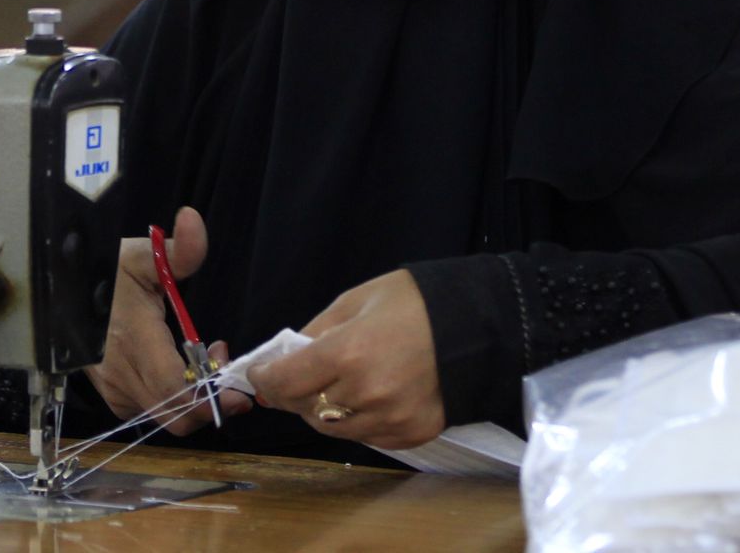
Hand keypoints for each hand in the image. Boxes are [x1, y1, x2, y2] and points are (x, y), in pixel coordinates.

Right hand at [84, 206, 252, 434]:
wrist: (58, 288)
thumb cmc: (103, 271)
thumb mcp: (143, 255)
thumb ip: (178, 248)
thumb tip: (193, 219)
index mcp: (134, 340)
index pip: (175, 390)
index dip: (211, 399)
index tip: (238, 391)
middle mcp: (121, 373)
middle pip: (176, 415)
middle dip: (210, 401)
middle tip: (222, 367)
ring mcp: (112, 387)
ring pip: (163, 416)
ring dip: (191, 401)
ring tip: (202, 364)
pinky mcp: (109, 393)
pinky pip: (146, 410)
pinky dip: (169, 401)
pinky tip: (175, 371)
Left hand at [247, 269, 444, 449]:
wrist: (479, 323)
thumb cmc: (415, 303)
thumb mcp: (355, 301)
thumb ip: (315, 332)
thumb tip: (284, 358)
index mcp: (348, 353)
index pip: (285, 382)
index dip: (265, 379)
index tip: (259, 373)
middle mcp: (366, 394)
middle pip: (304, 409)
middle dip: (290, 394)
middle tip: (292, 378)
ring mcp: (391, 419)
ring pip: (332, 429)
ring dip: (321, 411)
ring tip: (329, 387)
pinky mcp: (412, 435)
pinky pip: (366, 437)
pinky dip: (355, 421)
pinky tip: (363, 398)